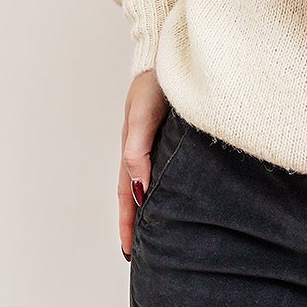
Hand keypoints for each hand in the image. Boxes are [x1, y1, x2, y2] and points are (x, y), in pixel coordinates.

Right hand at [119, 71, 167, 259]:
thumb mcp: (143, 115)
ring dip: (150, 207)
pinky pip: (165, 168)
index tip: (128, 251)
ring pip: (151, 182)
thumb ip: (138, 148)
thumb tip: (140, 186)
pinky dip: (165, 186)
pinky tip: (178, 193)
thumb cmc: (155, 81)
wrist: (173, 53)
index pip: (129, 195)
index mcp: (133, 149)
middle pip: (137, 194)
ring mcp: (158, 142)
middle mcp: (144, 149)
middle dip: (137, 223)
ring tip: (158, 232)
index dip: (128, 222)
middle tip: (141, 252)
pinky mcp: (173, 134)